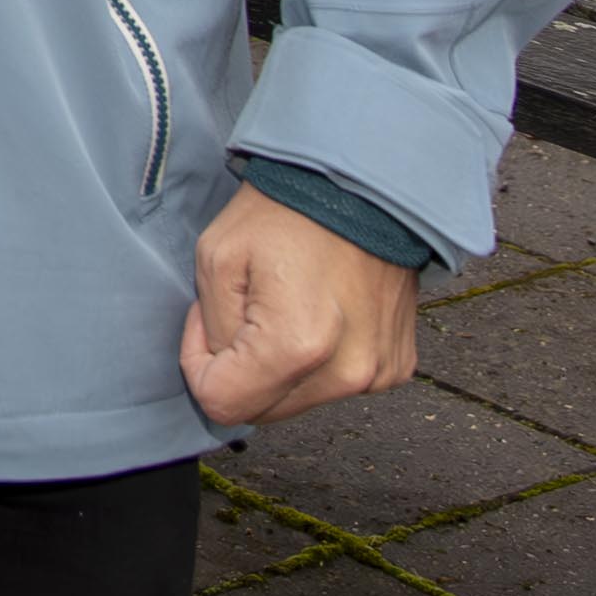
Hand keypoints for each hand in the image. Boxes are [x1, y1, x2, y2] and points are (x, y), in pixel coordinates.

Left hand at [179, 183, 417, 424]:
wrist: (363, 185)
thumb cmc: (287, 210)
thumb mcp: (218, 258)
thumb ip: (213, 332)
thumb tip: (223, 368)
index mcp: (297, 348)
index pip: (222, 404)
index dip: (199, 364)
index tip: (207, 319)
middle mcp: (346, 373)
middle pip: (263, 410)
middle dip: (240, 368)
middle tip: (245, 307)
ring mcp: (377, 373)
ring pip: (299, 400)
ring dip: (280, 367)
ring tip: (285, 303)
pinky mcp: (396, 365)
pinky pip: (337, 384)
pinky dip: (319, 361)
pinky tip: (320, 311)